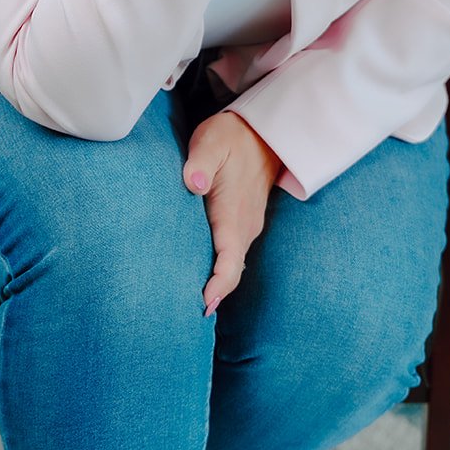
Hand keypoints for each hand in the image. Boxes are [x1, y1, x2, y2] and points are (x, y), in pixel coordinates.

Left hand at [183, 111, 280, 314]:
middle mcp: (244, 227)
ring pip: (232, 264)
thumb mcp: (212, 141)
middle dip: (213, 295)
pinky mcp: (243, 222)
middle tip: (185, 316)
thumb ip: (200, 162)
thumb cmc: (231, 137)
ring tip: (189, 303)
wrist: (263, 132)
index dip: (218, 285)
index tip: (204, 306)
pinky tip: (201, 275)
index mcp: (234, 214)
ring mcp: (247, 226)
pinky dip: (219, 269)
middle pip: (230, 271)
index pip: (229, 261)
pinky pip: (231, 254)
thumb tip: (194, 183)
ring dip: (215, 284)